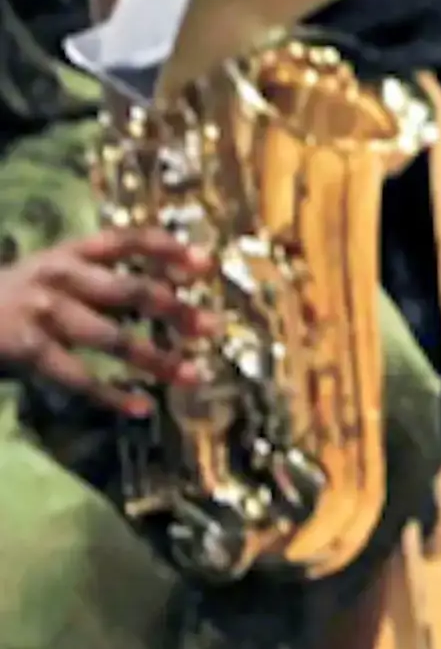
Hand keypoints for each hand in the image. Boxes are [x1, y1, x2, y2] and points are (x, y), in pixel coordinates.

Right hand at [0, 228, 212, 416]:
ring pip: (113, 338)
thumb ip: (100, 279)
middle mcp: (59, 277)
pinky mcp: (28, 348)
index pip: (126, 240)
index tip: (207, 263)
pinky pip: (78, 377)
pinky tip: (140, 408)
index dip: (169, 249)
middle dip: (175, 310)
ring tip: (193, 375)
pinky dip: (111, 396)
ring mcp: (43, 312)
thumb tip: (167, 295)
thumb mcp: (52, 274)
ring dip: (156, 359)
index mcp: (69, 253)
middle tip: (213, 326)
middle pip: (130, 291)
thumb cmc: (14, 296)